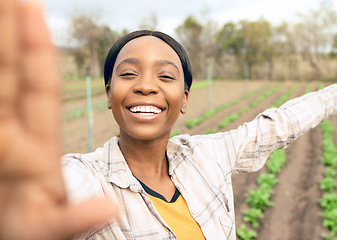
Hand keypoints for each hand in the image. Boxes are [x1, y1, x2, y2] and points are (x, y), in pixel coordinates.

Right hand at [0, 1, 116, 239]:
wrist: (18, 237)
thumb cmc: (35, 233)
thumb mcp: (49, 229)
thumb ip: (72, 221)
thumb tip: (107, 210)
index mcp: (37, 146)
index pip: (37, 85)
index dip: (33, 46)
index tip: (30, 6)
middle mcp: (15, 135)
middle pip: (8, 73)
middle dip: (7, 32)